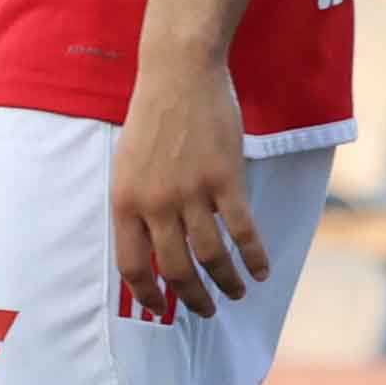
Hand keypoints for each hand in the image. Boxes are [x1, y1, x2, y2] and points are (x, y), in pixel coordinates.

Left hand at [110, 50, 268, 319]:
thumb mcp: (126, 165)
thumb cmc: (151, 117)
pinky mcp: (224, 178)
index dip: (148, 294)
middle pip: (175, 269)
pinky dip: (253, 256)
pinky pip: (242, 230)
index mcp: (124, 201)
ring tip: (235, 293)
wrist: (178, 73)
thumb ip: (136, 205)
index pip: (131, 265)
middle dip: (192, 298)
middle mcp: (155, 203)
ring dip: (225, 282)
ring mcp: (191, 192)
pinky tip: (261, 271)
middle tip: (205, 311)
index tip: (160, 308)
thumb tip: (149, 247)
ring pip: (211, 256)